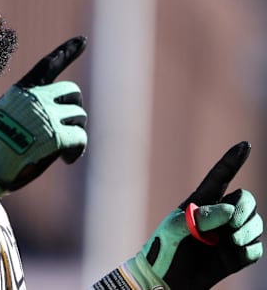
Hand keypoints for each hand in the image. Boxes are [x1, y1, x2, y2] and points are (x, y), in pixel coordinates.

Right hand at [0, 36, 87, 201]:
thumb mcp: (2, 114)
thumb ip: (24, 108)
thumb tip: (48, 116)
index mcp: (22, 90)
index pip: (48, 65)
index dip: (67, 51)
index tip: (82, 41)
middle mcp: (37, 98)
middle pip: (72, 94)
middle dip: (73, 110)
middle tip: (68, 126)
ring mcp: (48, 116)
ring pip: (79, 117)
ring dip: (74, 132)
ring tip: (62, 149)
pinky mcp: (57, 137)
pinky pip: (79, 138)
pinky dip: (76, 150)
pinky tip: (67, 158)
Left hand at [117, 142, 262, 289]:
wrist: (166, 280)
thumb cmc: (164, 249)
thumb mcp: (176, 229)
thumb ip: (201, 217)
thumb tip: (229, 209)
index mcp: (200, 202)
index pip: (220, 177)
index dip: (233, 160)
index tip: (246, 145)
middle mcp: (218, 215)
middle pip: (246, 199)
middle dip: (246, 208)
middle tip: (233, 224)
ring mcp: (228, 234)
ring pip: (256, 222)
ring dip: (248, 230)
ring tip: (231, 241)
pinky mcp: (236, 255)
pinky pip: (256, 248)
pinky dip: (250, 250)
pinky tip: (235, 254)